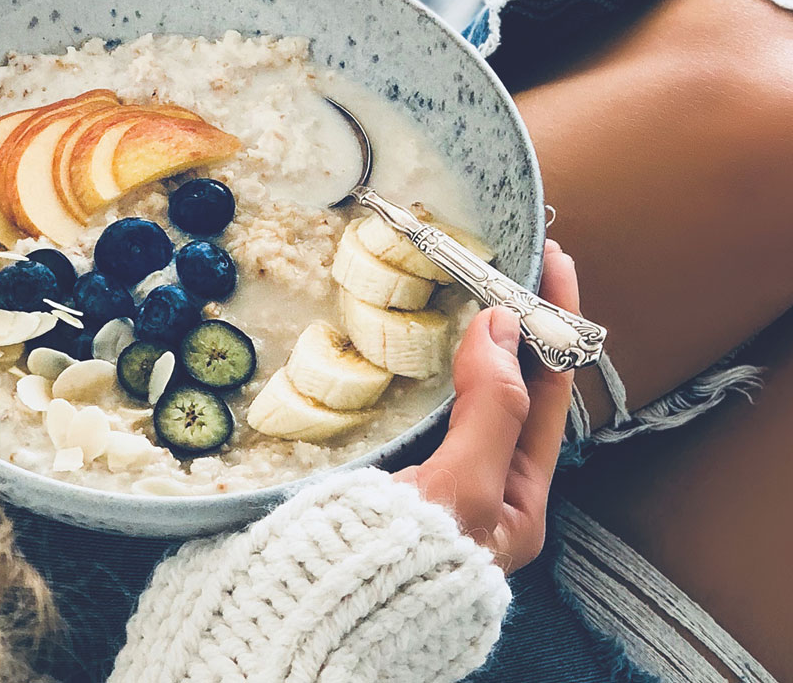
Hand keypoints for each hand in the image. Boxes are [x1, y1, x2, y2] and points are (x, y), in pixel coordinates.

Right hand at [393, 239, 578, 571]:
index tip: (552, 266)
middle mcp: (484, 489)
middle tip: (513, 265)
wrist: (312, 604)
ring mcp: (438, 477)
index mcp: (516, 503)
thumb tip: (501, 326)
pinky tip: (424, 338)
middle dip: (518, 329)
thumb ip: (489, 408)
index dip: (555, 328)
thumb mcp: (462, 487)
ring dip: (474, 342)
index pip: (549, 395)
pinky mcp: (394, 468)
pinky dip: (432, 364)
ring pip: (467, 393)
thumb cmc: (399, 558)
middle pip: (512, 390)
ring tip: (476, 287)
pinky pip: (426, 404)